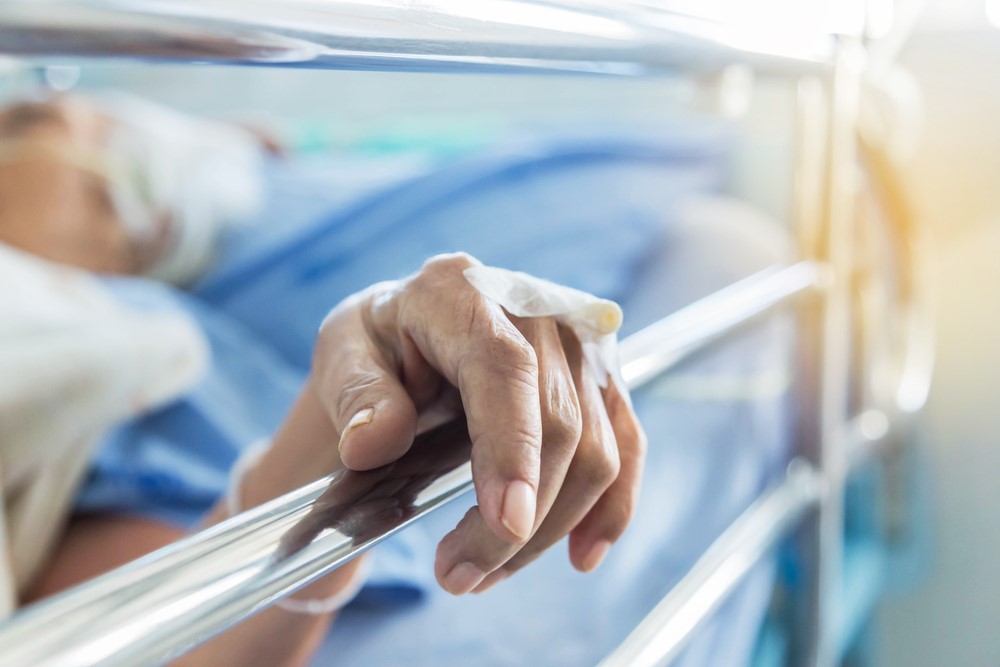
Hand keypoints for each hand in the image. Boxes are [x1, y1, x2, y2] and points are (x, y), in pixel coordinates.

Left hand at [311, 252, 646, 593]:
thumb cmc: (376, 347)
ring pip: (595, 450)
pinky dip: (610, 509)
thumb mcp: (341, 354)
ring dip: (547, 530)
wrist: (410, 338)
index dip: (511, 447)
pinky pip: (626, 447)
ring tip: (482, 571)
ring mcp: (577, 341)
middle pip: (557, 423)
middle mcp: (533, 306)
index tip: (507, 522)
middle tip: (457, 576)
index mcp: (459, 290)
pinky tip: (581, 555)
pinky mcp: (600, 379)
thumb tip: (373, 441)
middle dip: (516, 522)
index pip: (503, 367)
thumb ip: (356, 394)